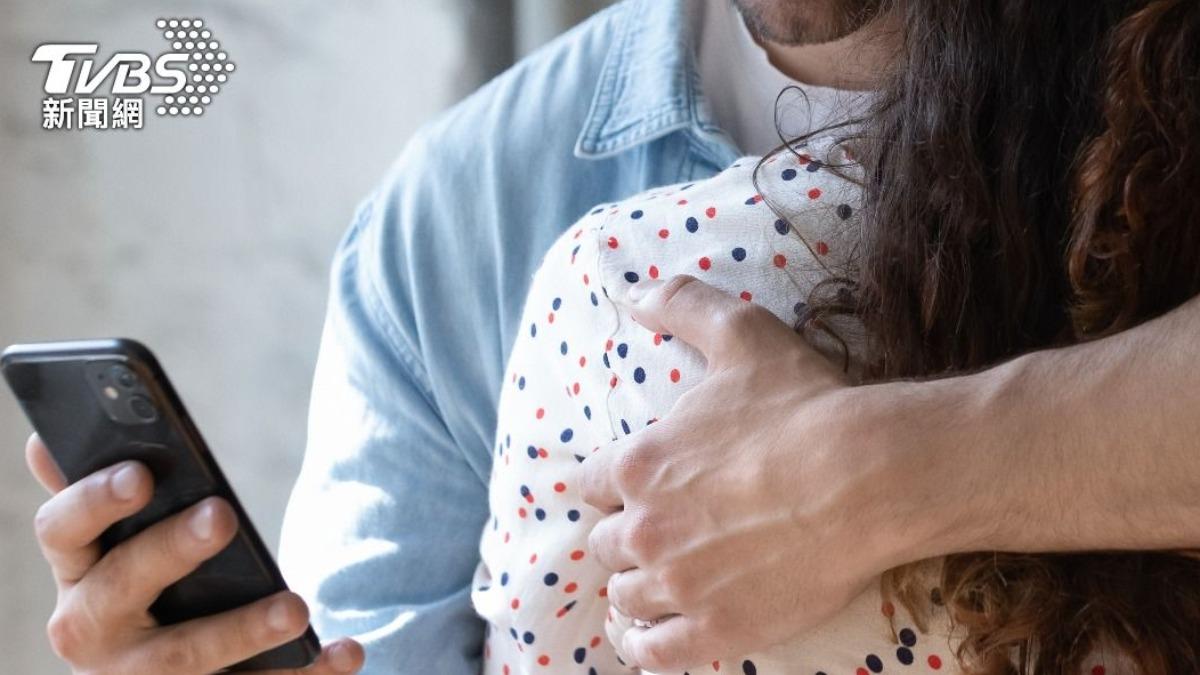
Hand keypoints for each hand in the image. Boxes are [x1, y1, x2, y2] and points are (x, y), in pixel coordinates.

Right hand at [25, 433, 365, 674]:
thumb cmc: (141, 581)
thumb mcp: (111, 545)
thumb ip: (95, 494)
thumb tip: (46, 435)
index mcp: (76, 572)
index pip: (62, 531)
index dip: (95, 501)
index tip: (141, 474)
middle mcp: (95, 630)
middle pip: (125, 588)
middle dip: (172, 550)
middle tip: (223, 515)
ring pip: (187, 658)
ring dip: (243, 631)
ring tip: (296, 607)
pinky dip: (307, 671)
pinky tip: (347, 651)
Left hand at [578, 276, 966, 671]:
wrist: (868, 477)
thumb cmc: (804, 405)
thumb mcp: (740, 333)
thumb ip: (681, 304)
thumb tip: (633, 290)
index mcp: (640, 463)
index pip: (589, 480)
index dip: (607, 481)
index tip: (628, 484)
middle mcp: (645, 527)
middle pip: (606, 541)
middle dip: (626, 533)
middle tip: (658, 530)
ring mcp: (677, 585)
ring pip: (624, 595)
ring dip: (635, 586)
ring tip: (656, 582)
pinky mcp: (713, 630)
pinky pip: (651, 652)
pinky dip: (643, 644)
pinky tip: (649, 634)